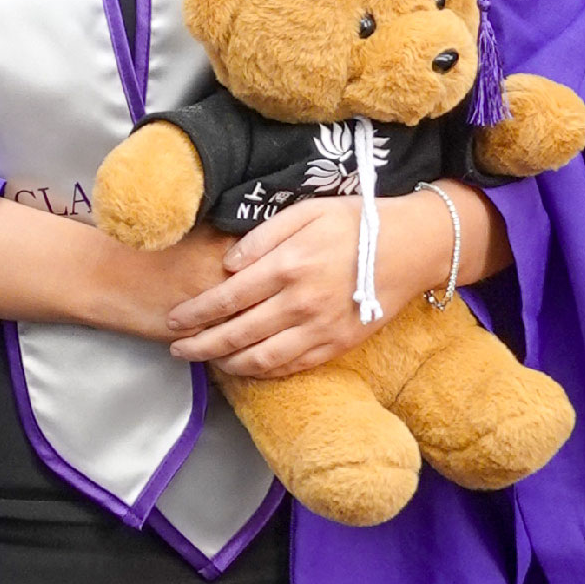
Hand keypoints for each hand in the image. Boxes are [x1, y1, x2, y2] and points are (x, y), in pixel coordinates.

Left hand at [167, 190, 471, 378]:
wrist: (411, 248)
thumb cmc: (356, 222)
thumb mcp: (306, 211)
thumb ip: (263, 237)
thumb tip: (228, 265)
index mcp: (288, 266)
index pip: (227, 298)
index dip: (196, 313)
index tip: (173, 320)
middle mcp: (300, 303)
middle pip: (237, 333)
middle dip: (201, 344)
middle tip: (176, 349)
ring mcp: (319, 330)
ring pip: (261, 359)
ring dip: (226, 363)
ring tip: (206, 361)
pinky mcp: (337, 346)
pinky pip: (291, 367)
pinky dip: (263, 372)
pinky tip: (246, 367)